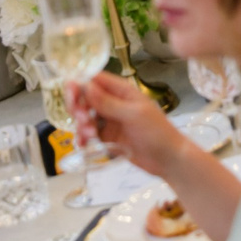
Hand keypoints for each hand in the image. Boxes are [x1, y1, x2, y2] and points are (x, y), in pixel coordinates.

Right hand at [67, 71, 189, 175]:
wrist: (169, 160)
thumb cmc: (157, 132)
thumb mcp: (133, 115)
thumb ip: (108, 102)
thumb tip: (86, 85)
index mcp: (122, 91)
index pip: (96, 80)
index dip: (80, 83)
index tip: (70, 93)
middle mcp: (114, 103)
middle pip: (87, 98)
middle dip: (79, 107)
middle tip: (82, 118)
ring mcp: (110, 120)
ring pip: (86, 116)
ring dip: (82, 125)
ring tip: (89, 136)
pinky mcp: (108, 138)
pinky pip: (90, 134)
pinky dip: (84, 138)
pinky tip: (83, 144)